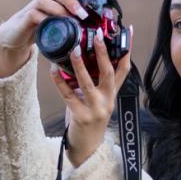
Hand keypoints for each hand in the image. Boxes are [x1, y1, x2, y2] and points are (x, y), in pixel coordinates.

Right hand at [0, 0, 98, 77]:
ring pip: (43, 0)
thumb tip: (95, 31)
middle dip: (70, 0)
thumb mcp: (58, 26)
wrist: (15, 38)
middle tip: (82, 14)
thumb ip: (72, 24)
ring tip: (70, 21)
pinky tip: (54, 28)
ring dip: (58, 10)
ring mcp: (32, 8)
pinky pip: (33, 15)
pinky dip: (44, 20)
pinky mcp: (24, 19)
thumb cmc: (41, 30)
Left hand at [50, 27, 133, 167]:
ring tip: (73, 49)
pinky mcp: (81, 116)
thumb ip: (94, 82)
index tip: (127, 31)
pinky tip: (53, 70)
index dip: (126, 50)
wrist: (87, 148)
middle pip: (108, 72)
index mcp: (112, 94)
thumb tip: (82, 56)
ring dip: (79, 65)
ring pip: (88, 83)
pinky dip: (60, 81)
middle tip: (98, 35)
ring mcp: (95, 109)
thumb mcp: (97, 100)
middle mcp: (107, 100)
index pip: (123, 69)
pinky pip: (68, 95)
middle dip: (103, 53)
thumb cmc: (89, 119)